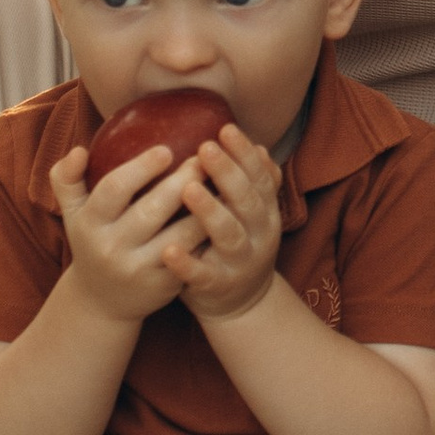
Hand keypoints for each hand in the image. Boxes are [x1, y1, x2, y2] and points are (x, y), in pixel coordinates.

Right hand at [50, 139, 210, 326]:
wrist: (101, 301)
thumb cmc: (92, 241)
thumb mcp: (73, 213)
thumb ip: (66, 179)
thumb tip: (79, 150)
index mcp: (89, 223)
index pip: (114, 189)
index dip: (141, 168)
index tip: (167, 149)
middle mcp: (111, 248)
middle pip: (151, 210)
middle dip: (181, 181)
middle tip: (203, 158)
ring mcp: (139, 269)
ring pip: (179, 234)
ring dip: (205, 208)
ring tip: (222, 181)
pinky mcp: (163, 286)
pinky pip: (192, 255)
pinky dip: (209, 234)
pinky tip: (226, 213)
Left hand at [165, 127, 284, 321]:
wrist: (242, 306)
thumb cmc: (235, 247)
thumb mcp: (251, 215)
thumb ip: (252, 185)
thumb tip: (259, 146)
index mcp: (265, 213)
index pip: (260, 177)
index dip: (245, 154)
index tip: (225, 128)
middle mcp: (259, 235)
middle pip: (247, 201)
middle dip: (227, 173)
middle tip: (205, 147)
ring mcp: (240, 263)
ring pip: (229, 235)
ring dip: (210, 211)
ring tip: (189, 189)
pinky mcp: (218, 287)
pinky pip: (203, 275)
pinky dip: (187, 264)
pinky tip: (168, 250)